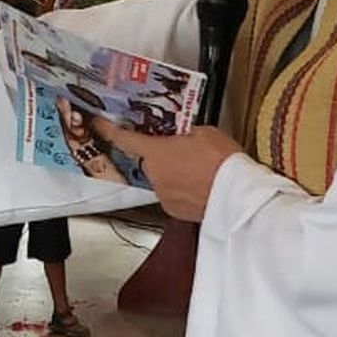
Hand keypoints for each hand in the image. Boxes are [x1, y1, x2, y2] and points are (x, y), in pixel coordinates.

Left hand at [92, 122, 242, 220]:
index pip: (125, 139)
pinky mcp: (175, 211)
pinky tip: (201, 187)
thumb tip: (184, 136)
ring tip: (200, 172)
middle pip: (149, 161)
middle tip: (184, 151)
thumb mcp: (205, 132)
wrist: (238, 196)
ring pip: (162, 180)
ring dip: (174, 175)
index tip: (98, 124)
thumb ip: (186, 133)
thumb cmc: (222, 162)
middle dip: (162, 156)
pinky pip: (173, 196)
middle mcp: (154, 175)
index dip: (110, 130)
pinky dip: (183, 192)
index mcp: (156, 152)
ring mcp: (164, 196)